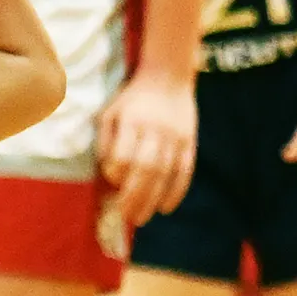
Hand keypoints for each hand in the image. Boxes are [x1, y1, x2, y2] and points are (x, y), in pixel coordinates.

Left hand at [96, 69, 197, 226]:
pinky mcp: (190, 142)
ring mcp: (176, 137)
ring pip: (166, 174)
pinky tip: (166, 207)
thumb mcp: (110, 111)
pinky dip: (176, 191)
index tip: (111, 184)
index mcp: (132, 121)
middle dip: (135, 197)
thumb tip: (107, 171)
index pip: (125, 154)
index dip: (117, 173)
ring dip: (153, 199)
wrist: (168, 77)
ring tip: (142, 218)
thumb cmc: (133, 98)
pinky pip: (185, 171)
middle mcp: (155, 130)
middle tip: (126, 217)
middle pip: (146, 169)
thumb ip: (106, 140)